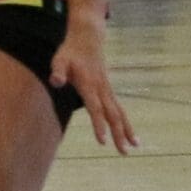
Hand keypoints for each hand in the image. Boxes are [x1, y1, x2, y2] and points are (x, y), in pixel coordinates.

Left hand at [51, 14, 136, 153]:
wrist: (88, 38)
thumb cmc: (70, 52)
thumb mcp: (59, 60)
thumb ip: (58, 71)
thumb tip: (56, 81)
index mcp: (89, 85)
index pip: (95, 109)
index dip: (98, 125)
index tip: (102, 141)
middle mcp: (102, 89)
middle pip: (112, 115)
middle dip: (118, 134)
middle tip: (124, 152)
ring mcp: (108, 89)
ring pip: (120, 113)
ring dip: (126, 130)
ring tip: (135, 146)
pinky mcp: (109, 90)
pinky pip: (118, 109)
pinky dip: (124, 121)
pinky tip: (128, 133)